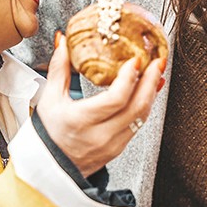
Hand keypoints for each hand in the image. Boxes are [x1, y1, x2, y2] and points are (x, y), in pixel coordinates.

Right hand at [37, 31, 163, 175]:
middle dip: (150, 81)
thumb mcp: (50, 98)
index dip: (129, 79)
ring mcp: (113, 143)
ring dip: (152, 92)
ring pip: (141, 116)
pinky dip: (146, 105)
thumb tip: (63, 41)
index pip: (115, 99)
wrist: (50, 166)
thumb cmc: (48, 133)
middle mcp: (100, 135)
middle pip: (136, 107)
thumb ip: (59, 68)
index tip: (135, 61)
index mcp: (81, 121)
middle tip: (157, 60)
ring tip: (157, 72)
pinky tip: (149, 91)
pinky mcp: (120, 147)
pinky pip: (139, 124)